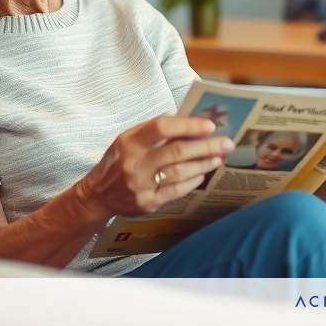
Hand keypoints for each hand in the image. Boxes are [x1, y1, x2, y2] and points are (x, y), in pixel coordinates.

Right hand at [75, 116, 233, 217]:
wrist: (98, 194)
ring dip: (204, 164)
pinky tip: (203, 174)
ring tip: (219, 157)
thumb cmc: (120, 160)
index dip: (188, 125)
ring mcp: (141, 185)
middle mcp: (134, 163)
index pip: (162, 127)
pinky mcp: (147, 203)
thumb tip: (192, 122)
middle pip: (176, 152)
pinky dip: (193, 181)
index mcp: (130, 141)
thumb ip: (155, 131)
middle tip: (226, 143)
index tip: (209, 125)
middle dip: (206, 146)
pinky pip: (176, 191)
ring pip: (180, 172)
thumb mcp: (129, 139)